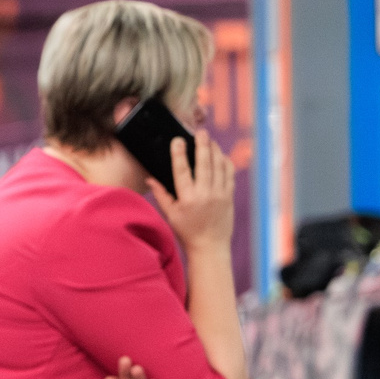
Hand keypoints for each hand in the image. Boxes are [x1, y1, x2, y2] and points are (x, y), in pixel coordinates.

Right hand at [147, 130, 234, 256]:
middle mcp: (204, 194)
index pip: (182, 171)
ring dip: (215, 150)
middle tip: (200, 132)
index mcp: (187, 199)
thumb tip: (150, 179)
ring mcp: (219, 194)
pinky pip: (229, 174)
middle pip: (204, 164)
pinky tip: (220, 154)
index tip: (178, 140)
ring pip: (219, 166)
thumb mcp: (170, 214)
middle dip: (202, 145)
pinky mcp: (229, 196)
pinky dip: (225, 162)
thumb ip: (161, 195)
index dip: (179, 154)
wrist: (210, 246)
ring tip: (210, 140)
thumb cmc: (187, 231)